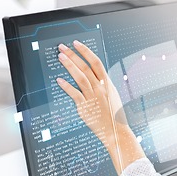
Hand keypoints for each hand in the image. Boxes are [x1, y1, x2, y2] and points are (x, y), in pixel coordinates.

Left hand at [57, 40, 144, 173]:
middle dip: (73, 55)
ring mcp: (93, 97)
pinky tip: (59, 80)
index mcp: (108, 84)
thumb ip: (103, 86)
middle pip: (86, 67)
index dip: (86, 52)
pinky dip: (67, 86)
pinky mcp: (85, 107)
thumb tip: (95, 76)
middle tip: (62, 47)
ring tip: (60, 57)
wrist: (116, 131)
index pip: (96, 63)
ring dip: (69, 66)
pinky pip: (75, 94)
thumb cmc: (114, 115)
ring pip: (80, 77)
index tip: (77, 44)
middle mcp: (101, 88)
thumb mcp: (112, 96)